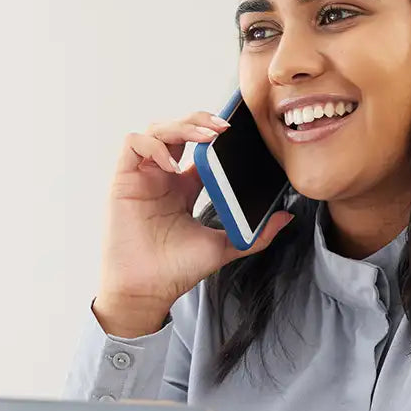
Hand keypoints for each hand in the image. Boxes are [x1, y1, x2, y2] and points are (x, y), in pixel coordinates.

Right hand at [93, 110, 293, 337]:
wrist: (148, 290)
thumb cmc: (176, 270)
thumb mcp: (225, 246)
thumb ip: (257, 234)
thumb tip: (287, 217)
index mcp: (184, 187)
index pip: (199, 147)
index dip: (214, 133)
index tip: (237, 133)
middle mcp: (163, 177)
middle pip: (178, 130)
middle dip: (200, 120)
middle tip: (224, 128)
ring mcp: (143, 176)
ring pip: (157, 130)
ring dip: (182, 126)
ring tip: (206, 138)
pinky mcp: (124, 179)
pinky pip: (133, 143)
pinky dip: (154, 145)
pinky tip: (173, 164)